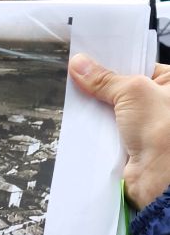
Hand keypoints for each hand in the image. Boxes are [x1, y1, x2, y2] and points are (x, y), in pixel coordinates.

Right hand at [69, 54, 169, 209]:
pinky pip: (107, 131)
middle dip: (100, 86)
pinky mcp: (128, 145)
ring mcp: (143, 125)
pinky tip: (79, 120)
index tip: (88, 58)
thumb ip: (105, 79)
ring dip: (96, 108)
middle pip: (122, 89)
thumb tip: (81, 65)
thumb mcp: (133, 91)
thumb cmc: (163, 130)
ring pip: (112, 111)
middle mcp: (159, 104)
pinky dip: (95, 128)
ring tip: (73, 97)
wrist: (158, 176)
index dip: (114, 62)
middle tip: (76, 76)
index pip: (138, 66)